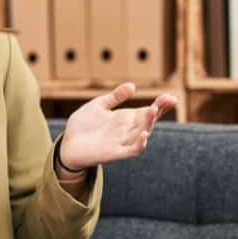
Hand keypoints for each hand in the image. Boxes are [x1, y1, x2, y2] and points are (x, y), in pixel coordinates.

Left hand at [58, 83, 177, 170]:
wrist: (67, 144)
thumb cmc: (83, 125)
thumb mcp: (99, 106)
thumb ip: (115, 97)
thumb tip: (133, 86)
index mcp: (126, 119)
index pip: (148, 112)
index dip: (161, 105)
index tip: (170, 98)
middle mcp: (127, 131)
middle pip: (148, 121)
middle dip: (158, 111)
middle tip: (164, 101)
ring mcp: (122, 142)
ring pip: (142, 134)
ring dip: (149, 124)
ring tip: (153, 110)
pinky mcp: (113, 153)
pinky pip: (131, 151)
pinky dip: (139, 144)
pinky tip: (143, 135)